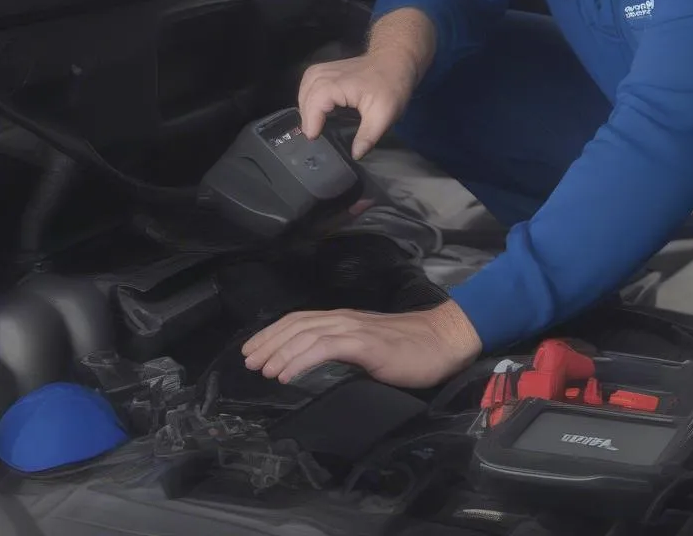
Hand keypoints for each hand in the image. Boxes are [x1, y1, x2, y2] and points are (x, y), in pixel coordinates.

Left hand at [241, 301, 482, 387]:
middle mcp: (345, 319)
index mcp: (345, 320)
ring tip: (262, 370)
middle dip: (268, 342)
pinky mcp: (366, 343)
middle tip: (247, 361)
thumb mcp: (371, 350)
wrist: (444, 341)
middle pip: (296, 324)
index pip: (300, 320)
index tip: (253, 351)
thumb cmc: (412, 350)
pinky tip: (287, 374)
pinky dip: (301, 360)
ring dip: (279, 352)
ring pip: (306, 334)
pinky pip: (326, 347)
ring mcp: (355, 329)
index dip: (273, 334)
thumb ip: (347, 354)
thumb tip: (319, 372)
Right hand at [298, 52, 416, 156]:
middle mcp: (322, 75)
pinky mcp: (323, 70)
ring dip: (307, 111)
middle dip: (308, 121)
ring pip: (303, 94)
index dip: (312, 127)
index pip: (311, 109)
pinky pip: (307, 87)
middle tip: (317, 139)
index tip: (316, 141)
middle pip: (304, 102)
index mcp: (333, 85)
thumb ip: (368, 135)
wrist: (396, 59)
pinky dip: (309, 101)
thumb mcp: (384, 114)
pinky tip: (317, 112)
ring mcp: (321, 70)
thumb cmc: (391, 85)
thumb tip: (356, 155)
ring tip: (316, 127)